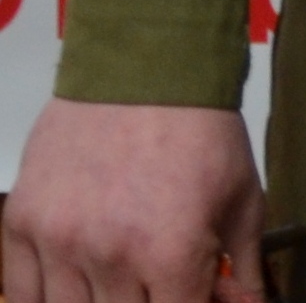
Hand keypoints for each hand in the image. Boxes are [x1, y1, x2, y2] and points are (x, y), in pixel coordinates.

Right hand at [4, 101, 265, 302]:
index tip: (193, 292)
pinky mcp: (21, 223)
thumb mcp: (243, 198)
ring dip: (100, 302)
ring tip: (123, 278)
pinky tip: (74, 285)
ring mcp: (58, 241)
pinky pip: (21, 294)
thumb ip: (242, 266)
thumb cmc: (201, 130)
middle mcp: (109, 255)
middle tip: (158, 282)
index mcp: (171, 251)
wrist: (145, 67)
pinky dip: (46, 298)